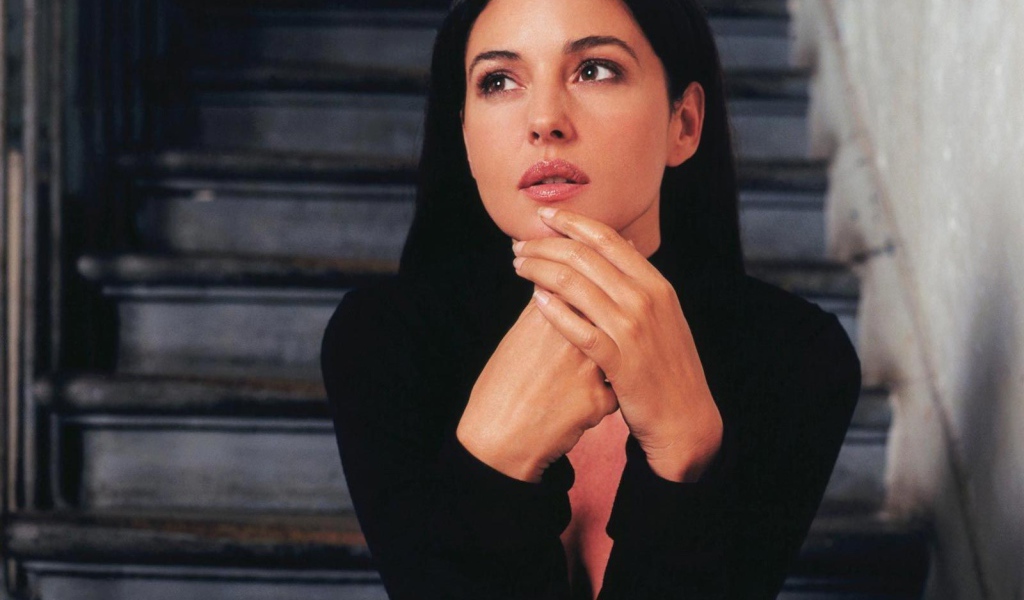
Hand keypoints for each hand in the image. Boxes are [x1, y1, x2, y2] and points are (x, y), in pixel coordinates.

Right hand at [457, 296, 617, 483]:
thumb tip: (552, 286)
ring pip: (617, 351)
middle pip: (603, 320)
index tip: (580, 314)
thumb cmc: (501, 388)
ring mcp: (589, 369)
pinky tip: (579, 403)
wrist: (497, 439)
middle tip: (574, 355)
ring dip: (608, 359)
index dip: (586, 302)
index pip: (583, 290)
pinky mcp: (599, 401)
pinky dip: (603, 394)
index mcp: (548, 317)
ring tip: (576, 378)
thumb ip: (540, 310)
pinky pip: (615, 388)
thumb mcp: (516, 338)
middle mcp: (572, 338)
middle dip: (598, 332)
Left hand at [511, 207, 721, 481]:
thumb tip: (618, 245)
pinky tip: (535, 300)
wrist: (685, 416)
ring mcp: (633, 330)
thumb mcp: (662, 314)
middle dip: (546, 245)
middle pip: (585, 257)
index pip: (607, 239)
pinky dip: (555, 311)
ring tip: (519, 267)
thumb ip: (638, 281)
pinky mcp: (620, 361)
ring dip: (541, 271)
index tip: (544, 215)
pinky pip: (579, 329)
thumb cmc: (666, 365)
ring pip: (576, 286)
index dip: (572, 222)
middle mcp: (646, 300)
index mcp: (656, 284)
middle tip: (520, 246)